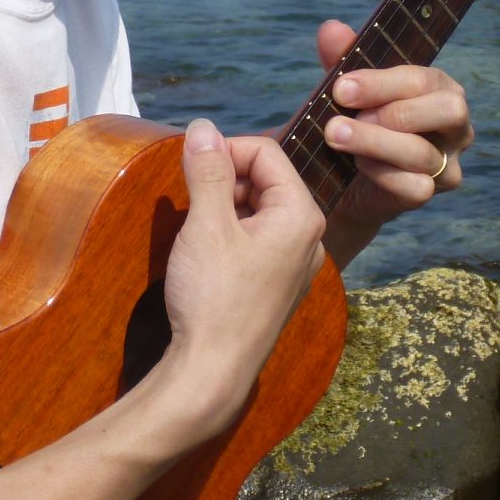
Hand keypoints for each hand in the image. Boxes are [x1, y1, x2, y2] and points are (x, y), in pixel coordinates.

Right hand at [158, 119, 325, 435]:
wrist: (212, 373)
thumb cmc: (213, 298)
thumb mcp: (206, 225)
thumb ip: (207, 170)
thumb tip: (202, 126)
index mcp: (301, 216)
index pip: (267, 152)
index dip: (225, 149)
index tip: (191, 163)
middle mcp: (308, 237)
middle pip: (266, 179)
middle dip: (225, 178)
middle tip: (190, 199)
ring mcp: (295, 264)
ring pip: (259, 209)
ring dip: (224, 205)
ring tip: (196, 226)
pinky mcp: (277, 285)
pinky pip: (257, 239)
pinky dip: (230, 232)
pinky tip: (205, 251)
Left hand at [315, 19, 473, 260]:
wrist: (343, 180)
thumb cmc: (355, 121)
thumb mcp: (346, 88)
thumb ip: (341, 57)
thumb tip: (331, 28)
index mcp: (439, 88)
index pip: (424, 79)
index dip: (382, 82)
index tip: (340, 88)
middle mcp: (455, 124)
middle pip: (449, 110)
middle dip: (395, 111)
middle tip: (345, 115)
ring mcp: (448, 162)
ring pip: (424, 152)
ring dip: (375, 142)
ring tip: (336, 136)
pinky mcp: (433, 194)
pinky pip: (416, 187)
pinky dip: (382, 174)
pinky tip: (356, 165)